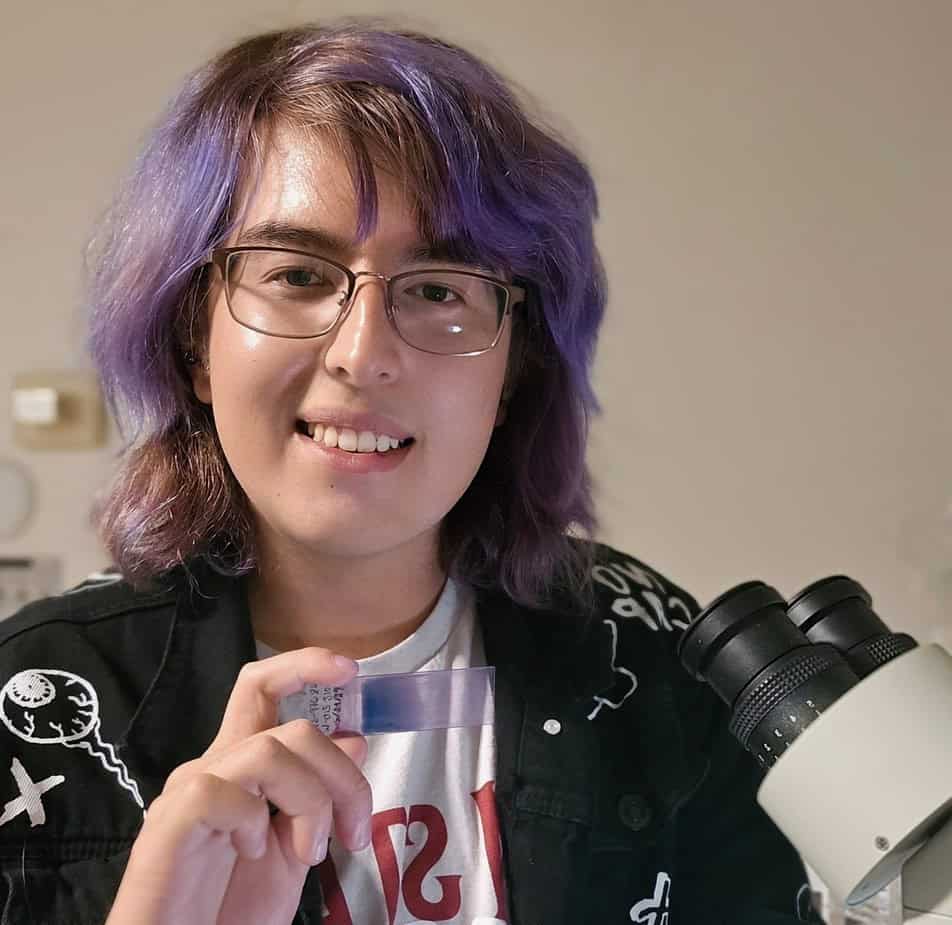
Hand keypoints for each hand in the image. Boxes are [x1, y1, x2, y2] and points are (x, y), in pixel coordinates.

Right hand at [105, 648, 371, 924]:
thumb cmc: (232, 910)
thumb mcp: (295, 848)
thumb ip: (320, 796)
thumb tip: (355, 738)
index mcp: (242, 765)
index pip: (263, 689)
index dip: (305, 666)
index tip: (351, 671)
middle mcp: (215, 766)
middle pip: (290, 728)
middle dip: (341, 776)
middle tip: (356, 832)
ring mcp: (188, 792)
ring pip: (268, 751)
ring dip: (310, 803)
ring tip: (308, 855)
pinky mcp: (169, 824)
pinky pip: (221, 792)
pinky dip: (253, 823)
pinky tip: (249, 855)